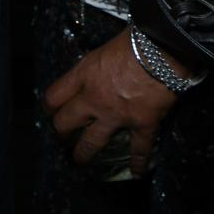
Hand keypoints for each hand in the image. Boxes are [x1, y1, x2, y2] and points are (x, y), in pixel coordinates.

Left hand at [44, 27, 180, 176]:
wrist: (163, 50)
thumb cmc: (134, 41)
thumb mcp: (105, 48)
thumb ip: (97, 65)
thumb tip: (99, 69)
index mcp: (84, 75)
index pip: (54, 96)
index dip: (50, 105)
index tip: (51, 110)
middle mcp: (94, 99)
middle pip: (65, 122)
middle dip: (61, 131)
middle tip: (63, 135)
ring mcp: (116, 115)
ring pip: (91, 143)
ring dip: (84, 153)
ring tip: (80, 159)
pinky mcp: (141, 125)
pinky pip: (138, 150)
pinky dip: (138, 162)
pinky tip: (137, 172)